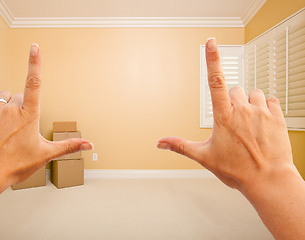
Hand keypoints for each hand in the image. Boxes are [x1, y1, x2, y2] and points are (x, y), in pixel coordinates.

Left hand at [0, 44, 92, 186]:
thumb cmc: (14, 165)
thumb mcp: (45, 155)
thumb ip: (69, 146)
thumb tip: (89, 145)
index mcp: (29, 114)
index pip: (34, 82)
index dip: (35, 62)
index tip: (35, 47)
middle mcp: (12, 108)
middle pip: (21, 96)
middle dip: (23, 107)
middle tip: (20, 129)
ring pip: (6, 97)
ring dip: (8, 106)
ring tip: (7, 126)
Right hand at [157, 38, 295, 190]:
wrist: (268, 181)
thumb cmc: (237, 170)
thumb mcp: (204, 157)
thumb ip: (180, 145)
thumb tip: (160, 142)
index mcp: (223, 117)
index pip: (215, 81)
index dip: (212, 59)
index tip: (212, 42)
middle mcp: (243, 110)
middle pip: (235, 89)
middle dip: (232, 101)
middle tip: (233, 122)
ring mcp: (262, 112)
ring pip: (253, 93)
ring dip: (249, 103)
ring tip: (249, 123)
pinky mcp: (278, 116)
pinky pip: (270, 100)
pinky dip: (265, 108)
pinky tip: (262, 123)